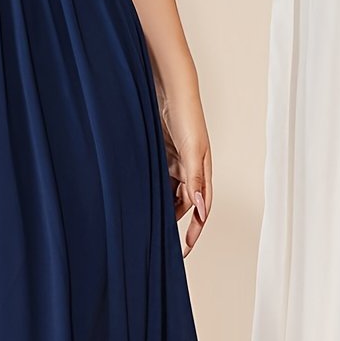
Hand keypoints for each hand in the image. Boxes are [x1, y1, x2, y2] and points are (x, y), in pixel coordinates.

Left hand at [159, 82, 211, 256]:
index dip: (195, 230)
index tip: (186, 250)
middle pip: (183, 204)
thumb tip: (201, 210)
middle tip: (158, 241)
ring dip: (161, 207)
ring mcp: (174, 163)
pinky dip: (150, 191)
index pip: (201, 209)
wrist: (168, 90)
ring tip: (145, 224)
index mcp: (202, 171)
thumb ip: (196, 179)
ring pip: (168, 193)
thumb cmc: (186, 117)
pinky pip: (156, 180)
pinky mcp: (159, 155)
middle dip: (174, 222)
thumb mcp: (192, 150)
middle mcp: (189, 170)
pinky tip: (138, 200)